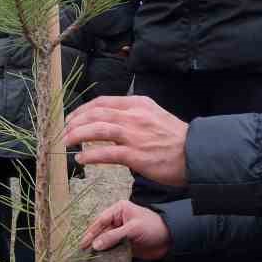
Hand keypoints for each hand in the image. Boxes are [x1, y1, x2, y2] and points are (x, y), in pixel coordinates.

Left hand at [62, 95, 188, 186]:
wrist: (197, 154)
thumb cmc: (176, 140)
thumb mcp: (155, 116)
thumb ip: (134, 116)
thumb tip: (112, 122)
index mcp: (138, 104)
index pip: (102, 102)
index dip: (82, 110)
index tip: (72, 118)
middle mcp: (134, 116)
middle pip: (95, 113)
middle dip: (75, 122)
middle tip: (64, 131)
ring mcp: (134, 135)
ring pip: (97, 129)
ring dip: (77, 135)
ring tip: (66, 142)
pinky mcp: (136, 155)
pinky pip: (106, 153)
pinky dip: (90, 155)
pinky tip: (81, 159)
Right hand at [82, 200, 170, 259]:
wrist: (169, 240)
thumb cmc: (153, 228)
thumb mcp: (133, 229)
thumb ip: (114, 236)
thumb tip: (95, 245)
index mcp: (119, 210)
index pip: (101, 220)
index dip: (91, 232)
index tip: (83, 243)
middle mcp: (117, 220)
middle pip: (101, 231)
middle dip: (92, 241)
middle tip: (82, 253)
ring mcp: (120, 233)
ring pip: (105, 241)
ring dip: (99, 249)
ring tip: (88, 258)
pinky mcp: (124, 244)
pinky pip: (112, 249)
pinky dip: (106, 254)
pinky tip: (99, 260)